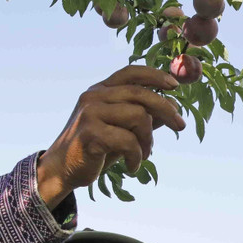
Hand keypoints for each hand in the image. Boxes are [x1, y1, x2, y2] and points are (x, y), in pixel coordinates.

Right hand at [37, 66, 186, 208]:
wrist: (62, 170)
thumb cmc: (94, 148)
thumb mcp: (120, 129)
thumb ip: (142, 116)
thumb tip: (171, 107)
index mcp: (100, 90)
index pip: (131, 72)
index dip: (155, 76)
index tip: (174, 87)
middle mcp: (94, 96)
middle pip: (141, 93)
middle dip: (166, 110)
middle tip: (180, 126)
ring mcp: (90, 113)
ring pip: (139, 117)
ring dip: (148, 140)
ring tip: (145, 154)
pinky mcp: (90, 133)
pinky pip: (128, 141)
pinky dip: (137, 156)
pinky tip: (132, 166)